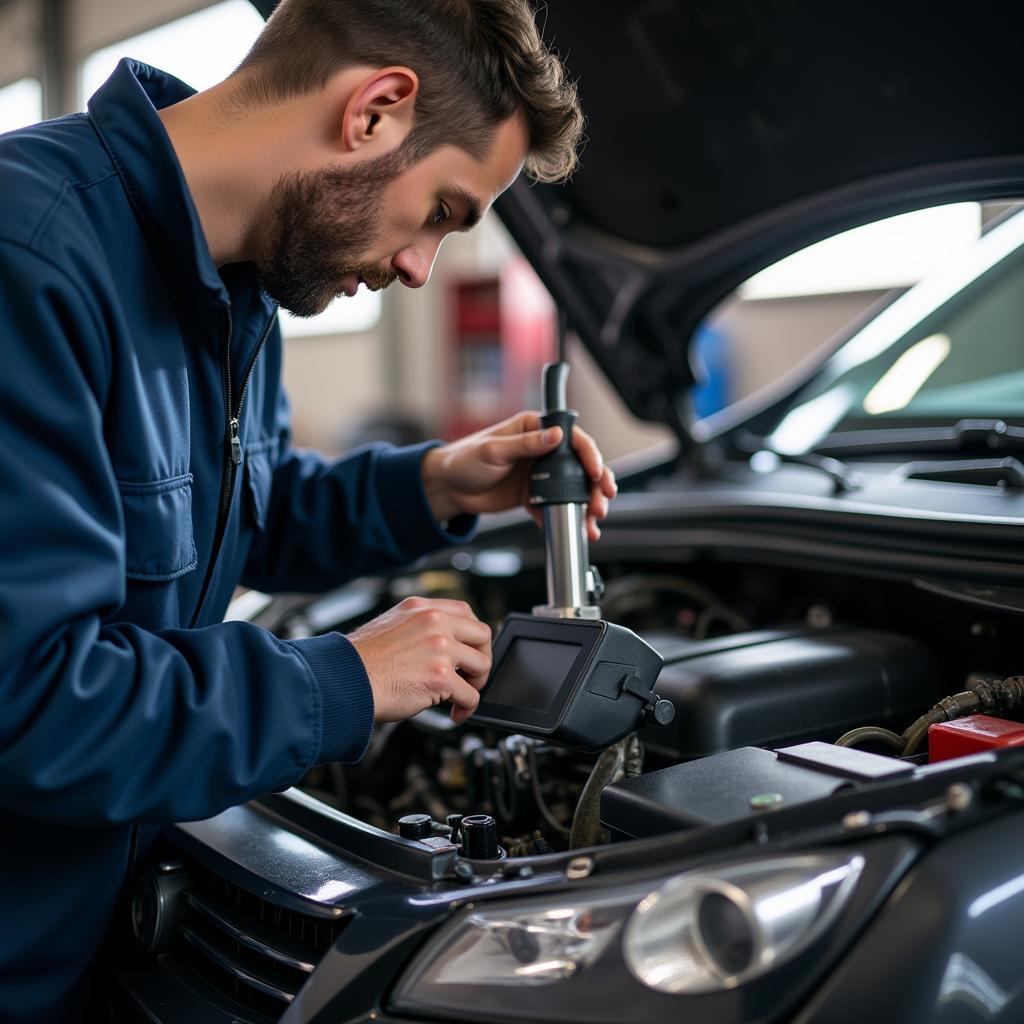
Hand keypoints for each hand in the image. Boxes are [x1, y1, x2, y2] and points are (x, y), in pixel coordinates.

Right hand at [348, 597, 491, 724]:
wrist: (343, 681)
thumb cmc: (360, 662)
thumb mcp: (391, 626)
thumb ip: (419, 627)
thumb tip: (444, 643)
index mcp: (422, 608)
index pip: (466, 612)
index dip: (472, 636)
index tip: (470, 651)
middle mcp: (433, 622)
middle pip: (483, 635)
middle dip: (481, 659)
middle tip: (470, 677)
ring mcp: (439, 647)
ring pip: (482, 665)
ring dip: (475, 685)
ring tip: (459, 696)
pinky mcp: (441, 677)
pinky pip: (471, 695)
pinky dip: (466, 709)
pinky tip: (454, 714)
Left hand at [421, 411, 617, 541]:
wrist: (447, 488)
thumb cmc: (463, 460)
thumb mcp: (494, 449)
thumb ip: (525, 444)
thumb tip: (555, 436)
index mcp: (533, 429)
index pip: (571, 438)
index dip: (588, 455)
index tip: (595, 472)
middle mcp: (541, 450)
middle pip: (579, 465)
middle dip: (595, 484)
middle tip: (601, 502)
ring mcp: (539, 474)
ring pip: (572, 488)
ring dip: (586, 503)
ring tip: (593, 519)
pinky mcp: (533, 496)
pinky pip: (555, 506)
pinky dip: (567, 517)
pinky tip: (576, 527)